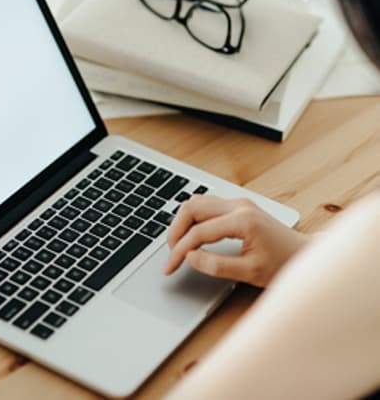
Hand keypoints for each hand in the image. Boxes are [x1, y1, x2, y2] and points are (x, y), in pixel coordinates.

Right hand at [163, 195, 307, 286]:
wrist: (305, 254)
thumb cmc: (283, 263)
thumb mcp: (251, 272)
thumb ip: (217, 265)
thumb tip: (190, 258)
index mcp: (242, 221)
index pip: (199, 232)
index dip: (179, 251)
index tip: (170, 267)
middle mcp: (238, 205)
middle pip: (192, 208)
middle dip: (175, 231)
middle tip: (171, 253)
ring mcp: (238, 203)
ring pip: (197, 202)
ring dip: (183, 222)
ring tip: (178, 245)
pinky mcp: (238, 206)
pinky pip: (207, 205)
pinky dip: (193, 219)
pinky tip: (192, 234)